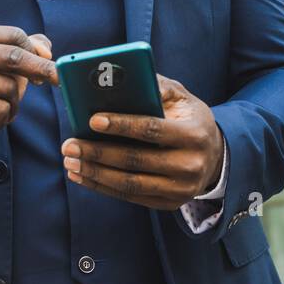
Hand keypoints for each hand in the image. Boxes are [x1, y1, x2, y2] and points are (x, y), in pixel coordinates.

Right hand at [0, 26, 56, 158]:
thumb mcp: (3, 66)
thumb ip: (26, 50)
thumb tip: (46, 50)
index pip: (14, 35)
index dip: (36, 52)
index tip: (50, 65)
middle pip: (13, 57)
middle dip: (41, 70)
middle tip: (58, 81)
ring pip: (8, 87)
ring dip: (14, 104)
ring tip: (0, 109)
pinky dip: (2, 119)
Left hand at [61, 75, 224, 209]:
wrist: (214, 157)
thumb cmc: (189, 120)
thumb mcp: (182, 99)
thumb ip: (158, 87)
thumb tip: (122, 79)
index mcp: (194, 134)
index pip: (152, 130)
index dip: (121, 126)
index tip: (92, 120)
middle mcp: (190, 165)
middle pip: (136, 160)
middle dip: (97, 152)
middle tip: (69, 145)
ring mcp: (180, 189)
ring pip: (129, 183)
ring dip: (94, 173)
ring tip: (70, 161)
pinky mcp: (168, 204)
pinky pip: (130, 196)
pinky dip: (102, 187)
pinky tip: (82, 176)